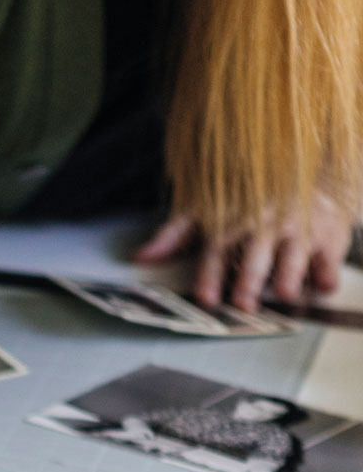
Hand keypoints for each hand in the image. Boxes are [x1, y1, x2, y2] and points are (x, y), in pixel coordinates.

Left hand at [135, 194, 352, 311]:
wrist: (304, 168)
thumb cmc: (250, 197)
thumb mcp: (208, 209)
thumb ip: (176, 235)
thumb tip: (142, 257)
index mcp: (234, 221)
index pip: (218, 250)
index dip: (210, 274)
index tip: (205, 298)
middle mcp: (266, 224)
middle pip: (255, 253)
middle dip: (249, 278)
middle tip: (244, 303)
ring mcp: (299, 229)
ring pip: (294, 253)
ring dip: (289, 273)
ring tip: (285, 293)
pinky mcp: (328, 235)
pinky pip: (329, 255)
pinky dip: (328, 270)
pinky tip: (322, 285)